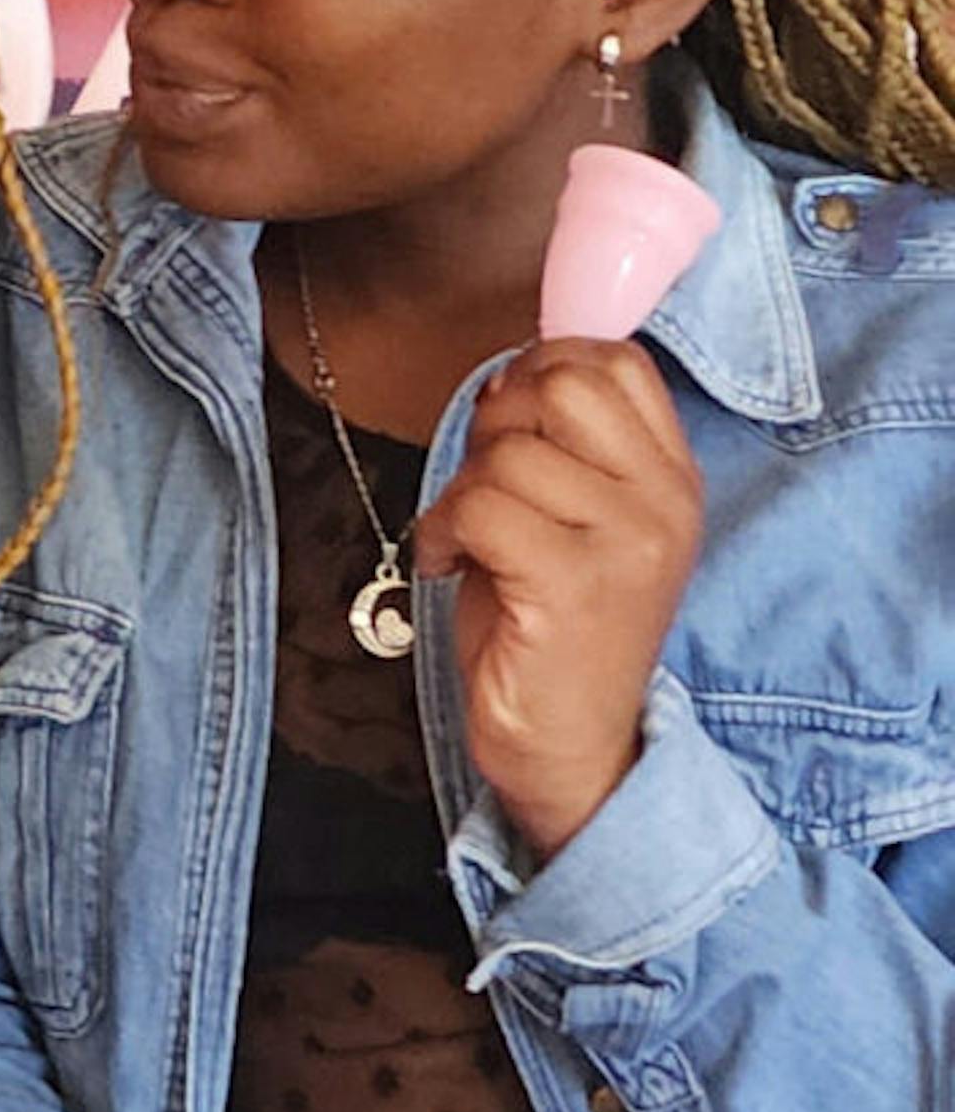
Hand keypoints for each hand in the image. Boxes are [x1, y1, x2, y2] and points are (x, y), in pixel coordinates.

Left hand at [414, 339, 703, 855]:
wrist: (571, 749)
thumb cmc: (552, 633)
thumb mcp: (575, 523)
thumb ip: (561, 449)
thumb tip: (508, 376)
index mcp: (671, 478)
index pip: (616, 363)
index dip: (540, 373)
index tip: (507, 430)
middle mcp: (663, 503)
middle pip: (563, 386)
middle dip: (496, 425)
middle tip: (482, 488)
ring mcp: (626, 543)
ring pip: (508, 454)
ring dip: (459, 491)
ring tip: (463, 541)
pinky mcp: (573, 585)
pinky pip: (481, 506)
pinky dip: (440, 529)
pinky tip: (445, 564)